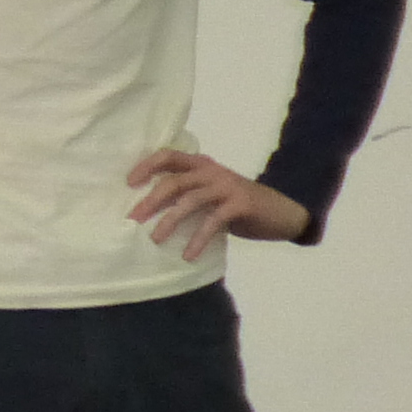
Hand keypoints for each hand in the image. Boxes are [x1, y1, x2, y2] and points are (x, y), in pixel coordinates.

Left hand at [124, 149, 306, 256]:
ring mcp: (226, 186)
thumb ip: (188, 194)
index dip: (147, 166)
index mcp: (202, 165)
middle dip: (151, 200)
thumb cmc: (239, 205)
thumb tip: (150, 208)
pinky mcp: (239, 204)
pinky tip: (188, 255)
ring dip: (170, 221)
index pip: (169, 156)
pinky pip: (212, 222)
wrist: (282, 212)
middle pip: (174, 181)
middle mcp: (212, 171)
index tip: (129, 183)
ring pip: (190, 201)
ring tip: (156, 239)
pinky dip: (198, 239)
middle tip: (133, 218)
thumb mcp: (211, 194)